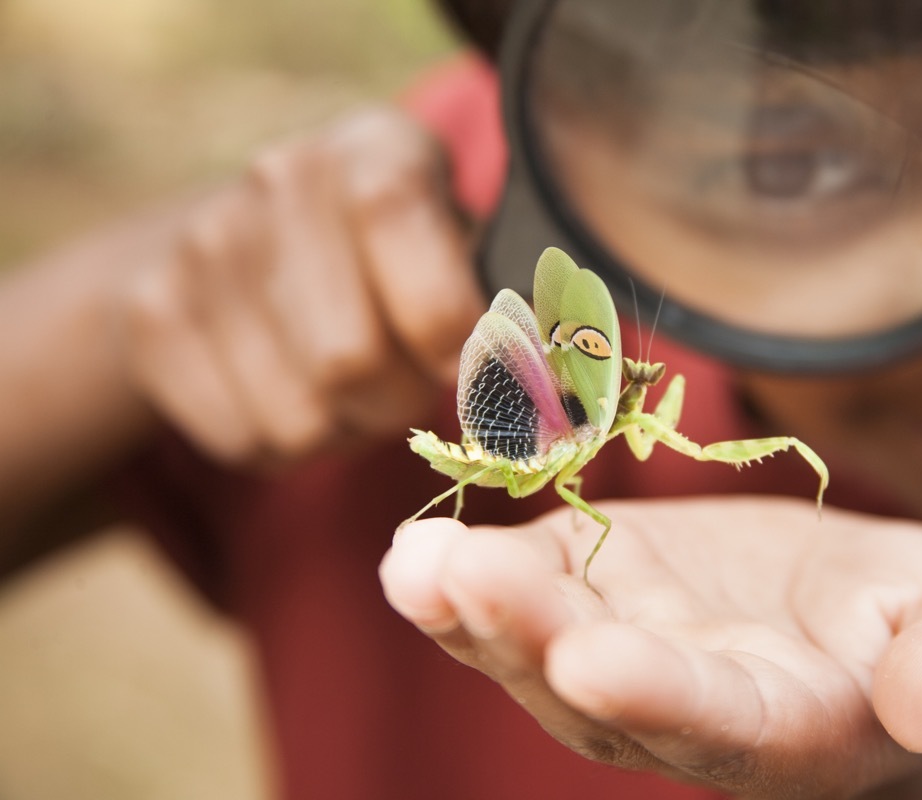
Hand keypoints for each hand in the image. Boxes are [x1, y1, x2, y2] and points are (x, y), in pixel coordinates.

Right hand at [116, 106, 483, 464]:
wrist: (243, 240)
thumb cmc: (393, 260)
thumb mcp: (461, 250)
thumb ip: (506, 309)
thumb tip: (539, 391)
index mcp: (378, 151)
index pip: (414, 259)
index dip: (447, 336)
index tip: (468, 366)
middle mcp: (283, 180)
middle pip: (350, 362)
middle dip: (397, 403)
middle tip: (404, 385)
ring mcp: (203, 245)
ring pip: (298, 419)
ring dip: (341, 429)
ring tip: (347, 386)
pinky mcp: (150, 314)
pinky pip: (241, 440)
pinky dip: (281, 446)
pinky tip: (288, 390)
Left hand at [379, 497, 921, 798]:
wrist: (856, 617)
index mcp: (791, 727)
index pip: (719, 723)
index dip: (658, 694)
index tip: (590, 661)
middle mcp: (686, 710)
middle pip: (597, 692)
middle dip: (529, 638)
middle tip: (462, 582)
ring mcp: (625, 654)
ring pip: (537, 652)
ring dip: (474, 613)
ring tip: (419, 567)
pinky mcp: (592, 596)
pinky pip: (523, 596)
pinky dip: (464, 585)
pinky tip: (416, 559)